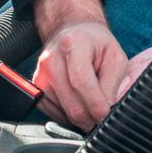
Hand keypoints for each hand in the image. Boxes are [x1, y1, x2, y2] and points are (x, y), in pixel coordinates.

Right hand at [32, 0, 128, 131]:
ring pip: (63, 112)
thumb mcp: (116, 58)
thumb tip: (107, 111)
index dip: (96, 105)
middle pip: (71, 102)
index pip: (82, 82)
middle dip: (90, 118)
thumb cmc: (96, 44)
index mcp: (72, 44)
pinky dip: (68, 115)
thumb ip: (112, 85)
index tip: (106, 116)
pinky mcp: (36, 88)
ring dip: (81, 117)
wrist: (73, 34)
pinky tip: (79, 103)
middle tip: (103, 119)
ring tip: (92, 103)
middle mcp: (51, 59)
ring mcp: (41, 75)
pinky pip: (53, 113)